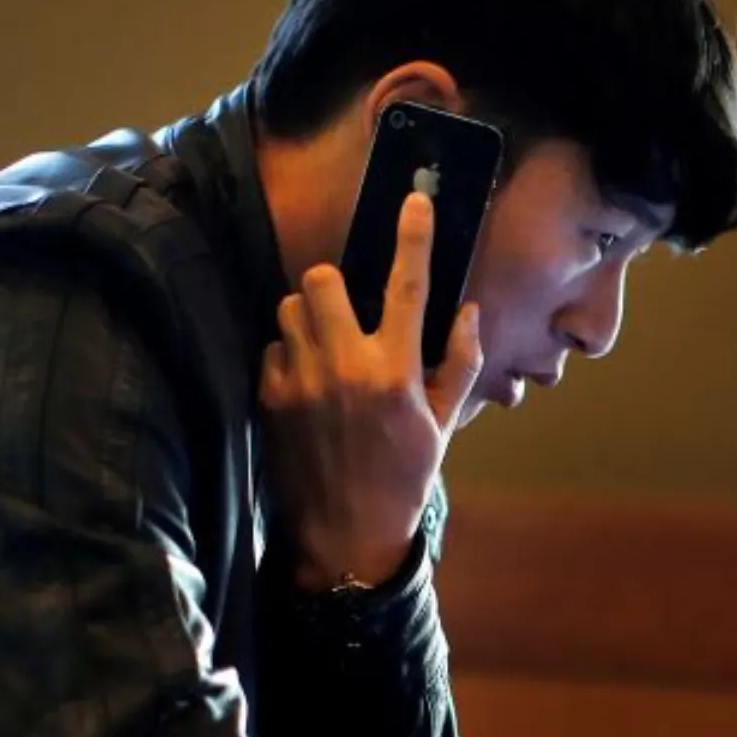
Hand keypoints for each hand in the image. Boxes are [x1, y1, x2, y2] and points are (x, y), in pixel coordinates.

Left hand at [260, 192, 482, 589]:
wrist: (347, 535)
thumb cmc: (404, 477)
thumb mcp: (444, 422)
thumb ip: (458, 361)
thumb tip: (466, 310)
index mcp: (396, 371)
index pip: (408, 285)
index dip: (414, 236)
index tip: (415, 201)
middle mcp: (346, 368)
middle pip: (322, 280)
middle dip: (333, 284)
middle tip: (347, 310)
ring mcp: (302, 382)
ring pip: (290, 307)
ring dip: (308, 316)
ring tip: (325, 346)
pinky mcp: (270, 399)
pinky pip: (272, 347)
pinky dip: (288, 354)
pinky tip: (306, 382)